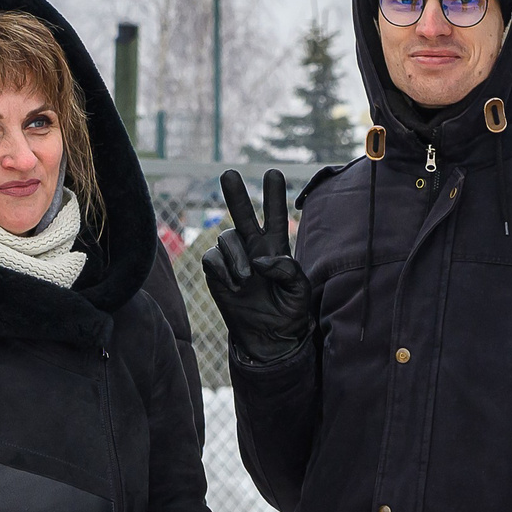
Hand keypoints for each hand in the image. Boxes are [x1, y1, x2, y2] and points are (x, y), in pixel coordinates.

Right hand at [205, 169, 314, 365]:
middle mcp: (253, 248)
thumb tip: (263, 259)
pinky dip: (222, 270)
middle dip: (236, 195)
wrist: (269, 337)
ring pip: (227, 238)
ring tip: (246, 279)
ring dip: (236, 256)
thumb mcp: (300, 291)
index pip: (276, 218)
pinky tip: (235, 285)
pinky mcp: (216, 273)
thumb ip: (288, 271)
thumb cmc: (289, 311)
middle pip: (244, 215)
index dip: (274, 197)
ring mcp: (234, 260)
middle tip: (229, 173)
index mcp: (277, 248)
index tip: (273, 173)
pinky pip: (211, 259)